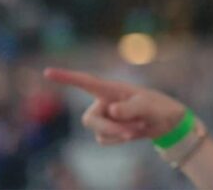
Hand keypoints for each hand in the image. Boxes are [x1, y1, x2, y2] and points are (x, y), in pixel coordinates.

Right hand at [43, 67, 187, 145]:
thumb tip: (111, 112)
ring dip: (120, 133)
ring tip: (139, 125)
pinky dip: (120, 139)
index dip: (65, 77)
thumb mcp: (146, 105)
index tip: (47, 72)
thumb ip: (130, 108)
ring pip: (99, 132)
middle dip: (109, 128)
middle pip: (90, 120)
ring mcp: (104, 117)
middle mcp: (103, 102)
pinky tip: (133, 131)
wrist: (165, 121)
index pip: (84, 82)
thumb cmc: (155, 105)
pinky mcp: (108, 130)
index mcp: (110, 89)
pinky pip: (105, 140)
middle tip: (130, 132)